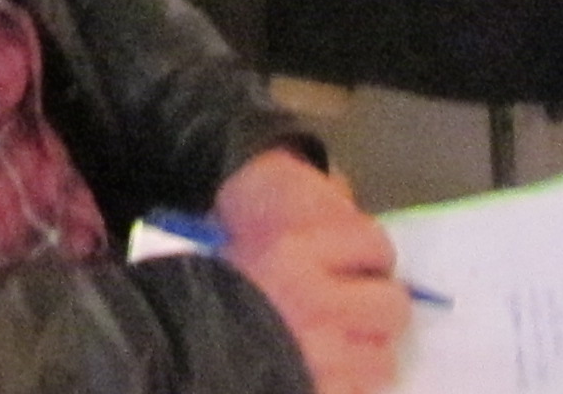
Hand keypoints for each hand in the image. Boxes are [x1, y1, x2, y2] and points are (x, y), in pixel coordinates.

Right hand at [212, 146, 410, 393]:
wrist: (172, 338)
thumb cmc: (211, 278)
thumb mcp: (246, 227)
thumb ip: (299, 208)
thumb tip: (342, 190)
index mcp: (294, 250)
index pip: (374, 246)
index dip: (371, 257)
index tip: (361, 266)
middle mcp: (314, 300)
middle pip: (391, 306)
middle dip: (378, 310)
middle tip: (357, 312)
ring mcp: (320, 354)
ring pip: (383, 359)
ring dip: (367, 354)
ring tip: (341, 349)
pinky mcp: (318, 391)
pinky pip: (359, 391)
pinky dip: (349, 385)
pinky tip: (328, 374)